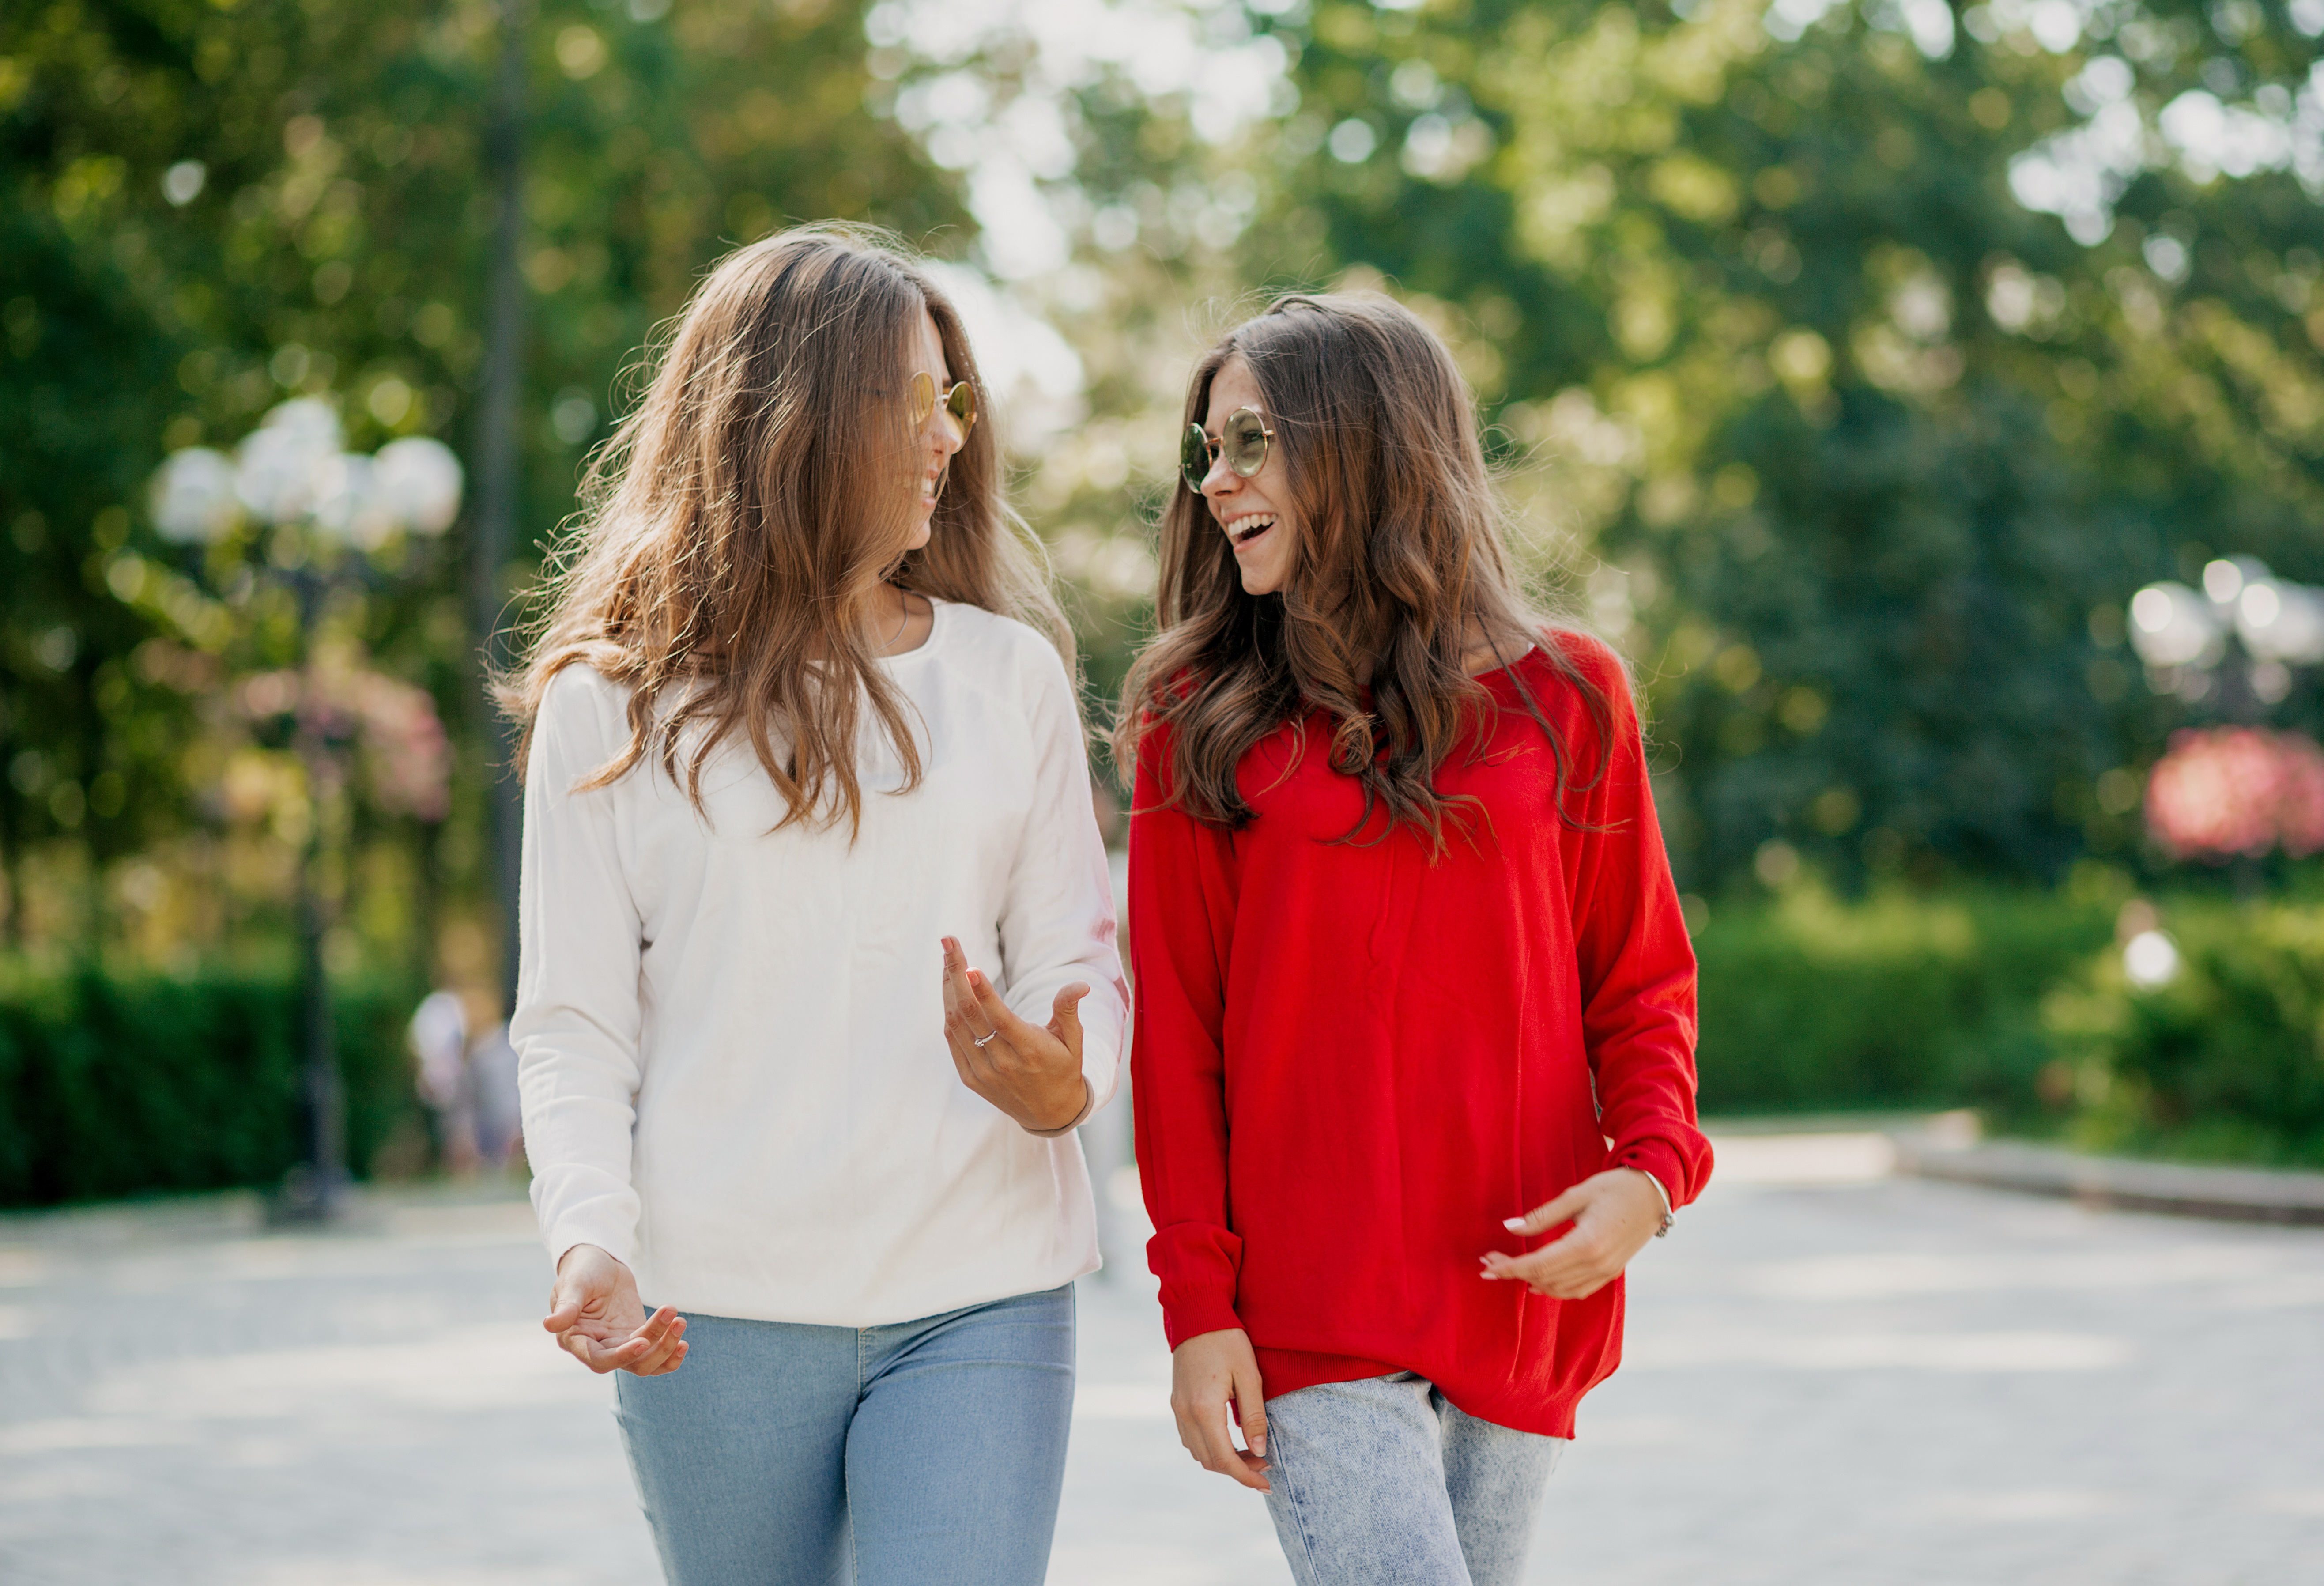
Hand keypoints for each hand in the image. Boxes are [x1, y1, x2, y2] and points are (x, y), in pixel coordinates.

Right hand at [543, 1243, 688, 1374]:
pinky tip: (683, 1340)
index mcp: (577, 1340)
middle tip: (677, 1321)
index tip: (643, 1342)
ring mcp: (619, 1344)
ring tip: (680, 1321)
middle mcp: (598, 1348)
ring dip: (667, 1347)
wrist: (598, 1261)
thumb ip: (567, 1306)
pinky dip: (670, 1351)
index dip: (622, 1356)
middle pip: (631, 1364)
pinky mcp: (636, 1336)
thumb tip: (549, 1324)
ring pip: (646, 1362)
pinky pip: (655, 1353)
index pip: (600, 1360)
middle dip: (657, 1348)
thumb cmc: (581, 1270)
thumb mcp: (574, 1284)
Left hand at [939, 936, 1089, 1132]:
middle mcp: (1002, 1063)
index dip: (983, 993)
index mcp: (1029, 1051)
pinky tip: (950, 988)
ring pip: (956, 1024)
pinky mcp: (970, 1078)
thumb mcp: (1073, 1041)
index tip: (969, 966)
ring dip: (948, 989)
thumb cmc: (1063, 1067)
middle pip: (970, 1015)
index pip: (1000, 1019)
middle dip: (956, 975)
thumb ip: (1069, 1010)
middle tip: (949, 943)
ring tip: (948, 959)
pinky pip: (953, 1039)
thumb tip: (1081, 984)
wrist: (1049, 1113)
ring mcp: (983, 1072)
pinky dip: (949, 1012)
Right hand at [1170, 1328, 1270, 1491]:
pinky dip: (1210, 1447)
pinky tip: (1230, 1438)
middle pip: (1210, 1461)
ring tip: (1251, 1452)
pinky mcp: (1176, 1402)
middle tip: (1265, 1463)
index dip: (1246, 1476)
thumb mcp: (1249, 1376)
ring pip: (1198, 1453)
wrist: (1198, 1314)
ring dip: (1223, 1460)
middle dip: (1239, 1469)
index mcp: (1204, 1409)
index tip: (1268, 1484)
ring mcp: (1177, 1408)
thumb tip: (1260, 1451)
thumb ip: (1254, 1417)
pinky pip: (1190, 1438)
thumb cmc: (1228, 1341)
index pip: (1224, 1459)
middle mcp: (1185, 1413)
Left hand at [1480, 1167, 1664, 1299]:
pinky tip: (1536, 1282)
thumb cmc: (1615, 1187)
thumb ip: (1542, 1216)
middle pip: (1545, 1278)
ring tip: (1506, 1269)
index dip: (1509, 1267)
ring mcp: (1606, 1272)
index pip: (1538, 1264)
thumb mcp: (1576, 1195)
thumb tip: (1509, 1228)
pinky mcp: (1611, 1273)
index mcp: (1587, 1243)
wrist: (1654, 1193)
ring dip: (1530, 1282)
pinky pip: (1577, 1291)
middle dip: (1513, 1272)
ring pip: (1559, 1289)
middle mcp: (1597, 1264)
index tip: (1485, 1265)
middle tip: (1488, 1262)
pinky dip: (1554, 1289)